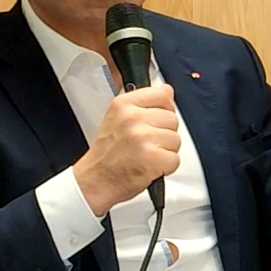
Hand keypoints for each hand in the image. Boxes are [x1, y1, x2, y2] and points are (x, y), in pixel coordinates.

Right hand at [72, 85, 179, 215]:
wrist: (94, 181)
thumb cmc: (106, 153)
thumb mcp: (118, 118)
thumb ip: (144, 102)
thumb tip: (167, 89)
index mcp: (123, 105)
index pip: (162, 95)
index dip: (164, 109)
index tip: (155, 120)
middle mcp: (132, 118)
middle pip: (172, 119)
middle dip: (163, 134)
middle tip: (144, 144)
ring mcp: (143, 138)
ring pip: (176, 140)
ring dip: (165, 151)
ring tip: (145, 155)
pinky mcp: (153, 158)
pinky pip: (175, 159)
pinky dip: (166, 167)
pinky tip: (149, 166)